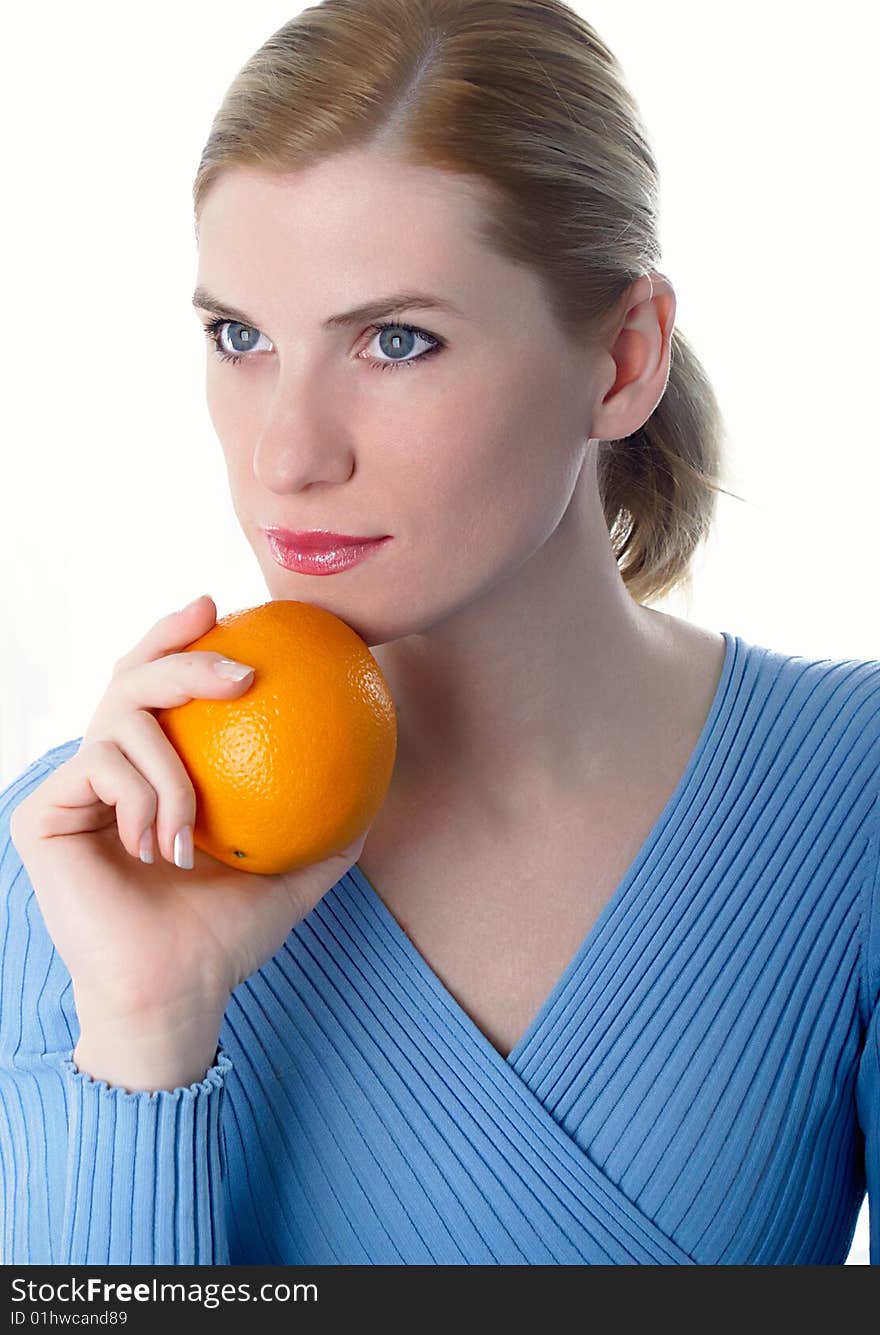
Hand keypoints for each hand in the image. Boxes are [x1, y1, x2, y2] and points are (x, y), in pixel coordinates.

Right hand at [9, 595, 370, 1025]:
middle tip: (238, 670)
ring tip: (192, 830)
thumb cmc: (228, 936)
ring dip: (171, 770)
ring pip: (119, 719)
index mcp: (156, 768)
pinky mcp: (45, 813)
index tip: (224, 608)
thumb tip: (377, 782)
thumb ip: (326, 828)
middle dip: (182, 655)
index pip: (163, 685)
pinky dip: (141, 798)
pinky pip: (99, 767)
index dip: (182, 636)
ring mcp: (75, 787)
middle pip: (133, 676)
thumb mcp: (292, 873)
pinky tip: (160, 847)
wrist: (176, 992)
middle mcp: (110, 767)